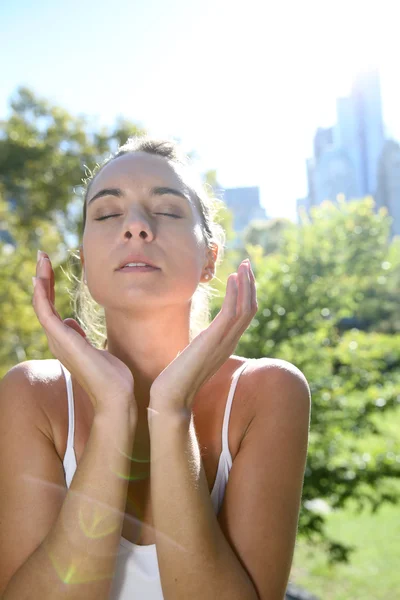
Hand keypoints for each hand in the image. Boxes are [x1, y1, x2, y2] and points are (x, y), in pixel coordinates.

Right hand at [32, 251, 136, 416]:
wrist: (116, 395)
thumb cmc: (112, 376)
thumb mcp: (96, 350)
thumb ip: (81, 336)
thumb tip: (71, 322)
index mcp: (65, 340)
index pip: (52, 309)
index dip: (49, 288)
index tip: (49, 269)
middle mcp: (57, 339)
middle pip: (43, 303)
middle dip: (42, 279)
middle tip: (42, 257)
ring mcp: (58, 340)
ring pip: (41, 304)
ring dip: (40, 280)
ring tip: (42, 259)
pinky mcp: (62, 340)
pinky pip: (45, 311)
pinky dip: (42, 293)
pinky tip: (42, 277)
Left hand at [149, 259, 257, 413]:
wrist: (170, 396)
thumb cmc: (177, 377)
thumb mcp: (192, 354)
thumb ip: (199, 345)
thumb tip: (193, 340)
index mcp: (226, 345)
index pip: (244, 316)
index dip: (246, 294)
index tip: (241, 276)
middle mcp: (229, 342)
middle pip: (250, 309)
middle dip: (250, 285)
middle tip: (247, 264)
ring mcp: (224, 342)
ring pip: (245, 308)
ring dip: (246, 285)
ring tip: (243, 266)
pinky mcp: (213, 340)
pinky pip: (231, 312)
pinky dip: (235, 293)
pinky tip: (232, 278)